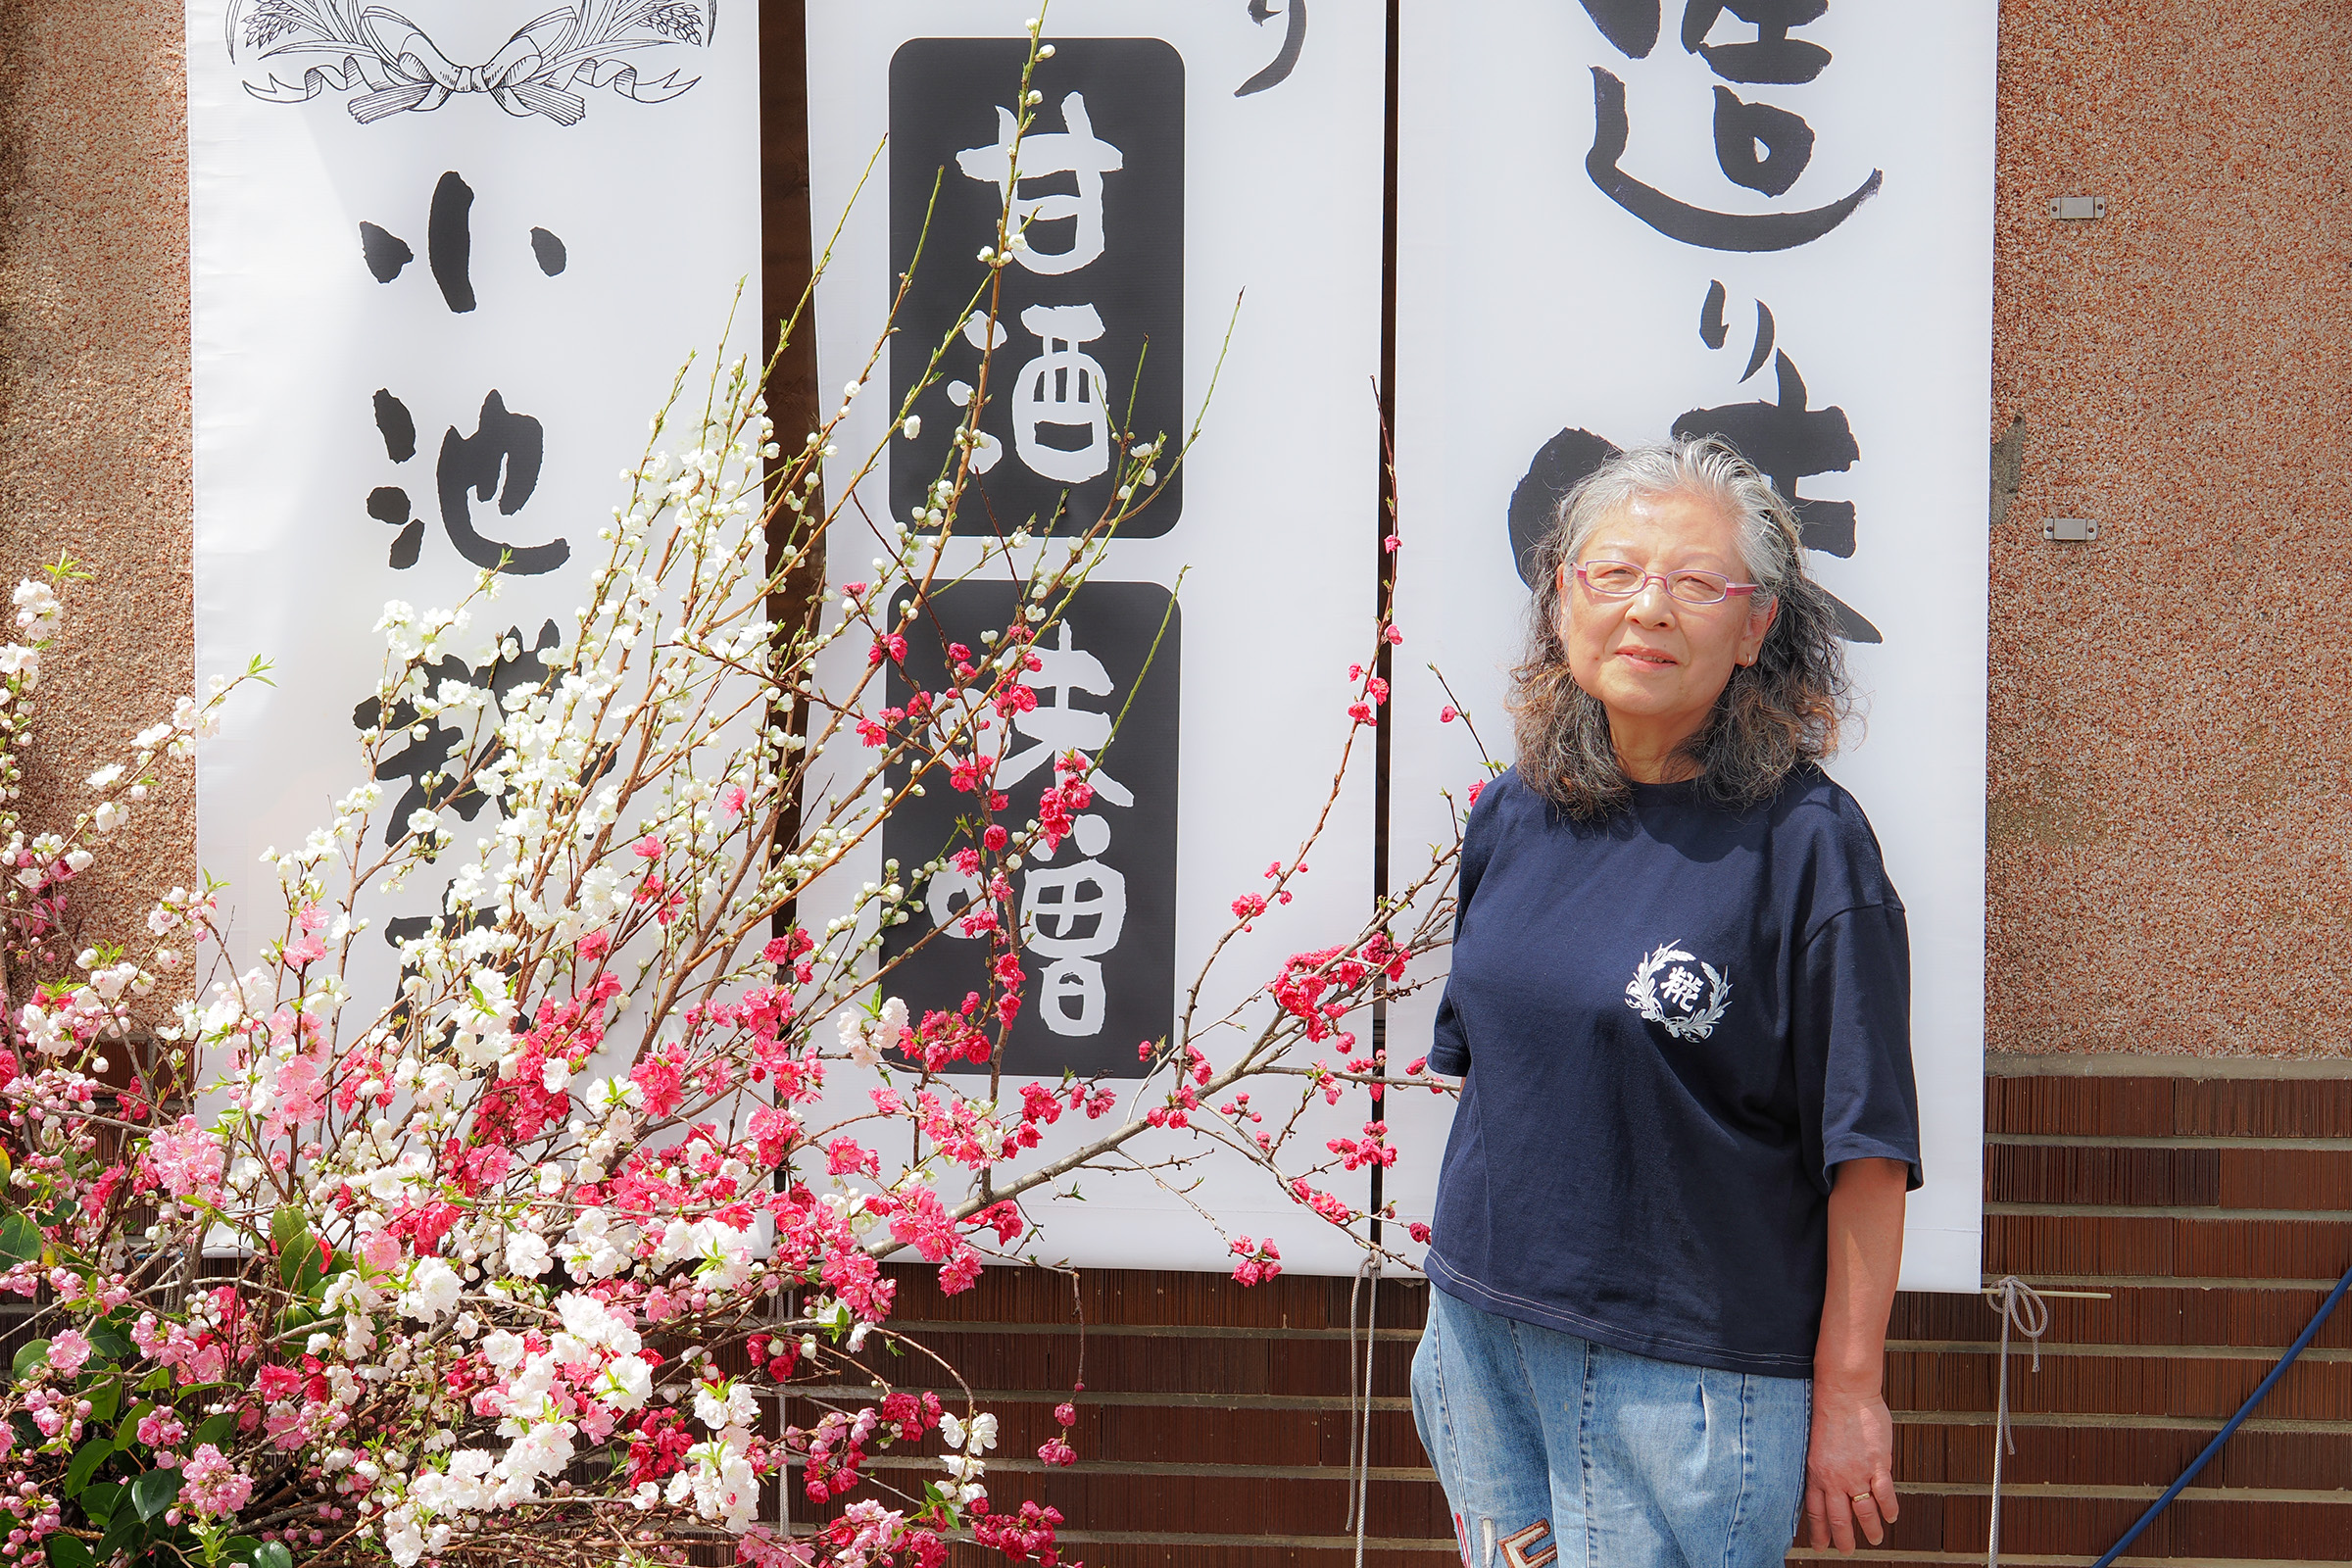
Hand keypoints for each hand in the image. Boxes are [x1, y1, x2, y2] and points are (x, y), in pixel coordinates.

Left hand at [1803, 1379, 1896, 1552]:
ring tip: (1875, 1539)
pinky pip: (1885, 1495)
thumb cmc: (1829, 1411)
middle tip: (1847, 1551)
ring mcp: (1856, 1473)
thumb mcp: (1815, 1444)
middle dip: (1843, 1539)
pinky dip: (1889, 1510)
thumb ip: (1822, 1466)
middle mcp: (1834, 1478)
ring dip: (1871, 1529)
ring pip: (1864, 1512)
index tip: (1820, 1546)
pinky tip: (1891, 1517)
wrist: (1844, 1392)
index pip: (1815, 1511)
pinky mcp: (1877, 1465)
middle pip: (1839, 1518)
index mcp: (1816, 1473)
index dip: (1819, 1531)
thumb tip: (1827, 1481)